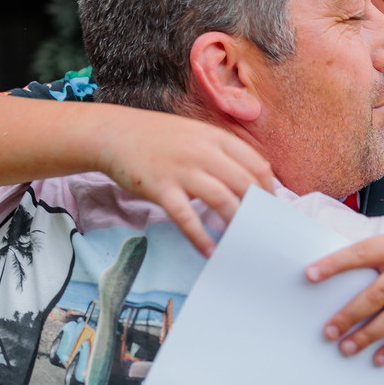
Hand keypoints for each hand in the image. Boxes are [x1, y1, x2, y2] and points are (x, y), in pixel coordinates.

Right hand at [96, 108, 275, 256]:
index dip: (267, 189)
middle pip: (244, 184)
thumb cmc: (158, 138)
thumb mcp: (196, 133)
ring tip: (241, 241)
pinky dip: (200, 237)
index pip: (256, 164)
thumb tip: (247, 182)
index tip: (269, 207)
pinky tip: (209, 251)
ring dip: (235, 223)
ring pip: (221, 199)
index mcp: (215, 137)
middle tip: (261, 229)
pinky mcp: (160, 188)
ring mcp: (181, 169)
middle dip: (257, 210)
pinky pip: (186, 217)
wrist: (114, 133)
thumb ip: (220, 153)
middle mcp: (202, 152)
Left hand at [304, 228, 383, 365]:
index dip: (336, 264)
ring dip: (369, 335)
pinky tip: (379, 358)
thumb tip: (335, 273)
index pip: (363, 252)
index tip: (310, 275)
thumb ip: (379, 254)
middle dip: (350, 313)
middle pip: (378, 292)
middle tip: (328, 331)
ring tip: (346, 348)